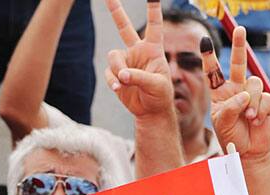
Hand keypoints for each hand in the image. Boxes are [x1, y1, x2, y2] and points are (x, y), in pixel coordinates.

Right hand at [103, 0, 174, 120]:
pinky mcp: (116, 74)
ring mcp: (126, 62)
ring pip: (113, 56)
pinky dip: (113, 81)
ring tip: (124, 82)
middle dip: (116, 12)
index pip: (154, 25)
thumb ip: (140, 77)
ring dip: (117, 69)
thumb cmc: (160, 95)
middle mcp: (138, 52)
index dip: (153, 10)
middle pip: (124, 28)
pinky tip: (119, 88)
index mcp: (153, 49)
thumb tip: (122, 75)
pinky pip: (109, 73)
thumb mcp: (157, 85)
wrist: (151, 111)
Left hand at [209, 27, 269, 159]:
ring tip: (248, 119)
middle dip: (239, 45)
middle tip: (239, 29)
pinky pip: (265, 97)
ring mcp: (252, 94)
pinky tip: (256, 121)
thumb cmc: (231, 137)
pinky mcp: (266, 100)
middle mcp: (236, 89)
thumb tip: (244, 95)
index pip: (214, 73)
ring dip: (251, 103)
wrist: (248, 150)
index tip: (204, 42)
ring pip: (253, 84)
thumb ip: (230, 108)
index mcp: (220, 93)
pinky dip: (260, 110)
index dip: (209, 58)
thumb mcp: (223, 123)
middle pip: (238, 63)